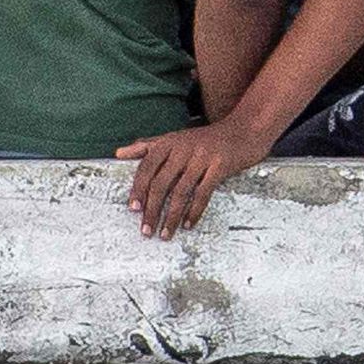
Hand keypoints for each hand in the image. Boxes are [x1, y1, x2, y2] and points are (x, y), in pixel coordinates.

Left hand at [117, 119, 267, 237]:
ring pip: (181, 191)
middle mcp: (184, 148)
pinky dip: (194, 211)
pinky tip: (188, 224)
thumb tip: (118, 153)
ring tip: (165, 234)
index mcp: (170, 142)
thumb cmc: (206, 138)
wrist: (244, 129)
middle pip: (162, 183)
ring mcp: (203, 157)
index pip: (147, 167)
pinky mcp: (220, 166)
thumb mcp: (175, 138)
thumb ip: (147, 146)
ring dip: (171, 217)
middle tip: (146, 230)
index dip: (138, 189)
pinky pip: (204, 192)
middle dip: (152, 209)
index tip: (133, 209)